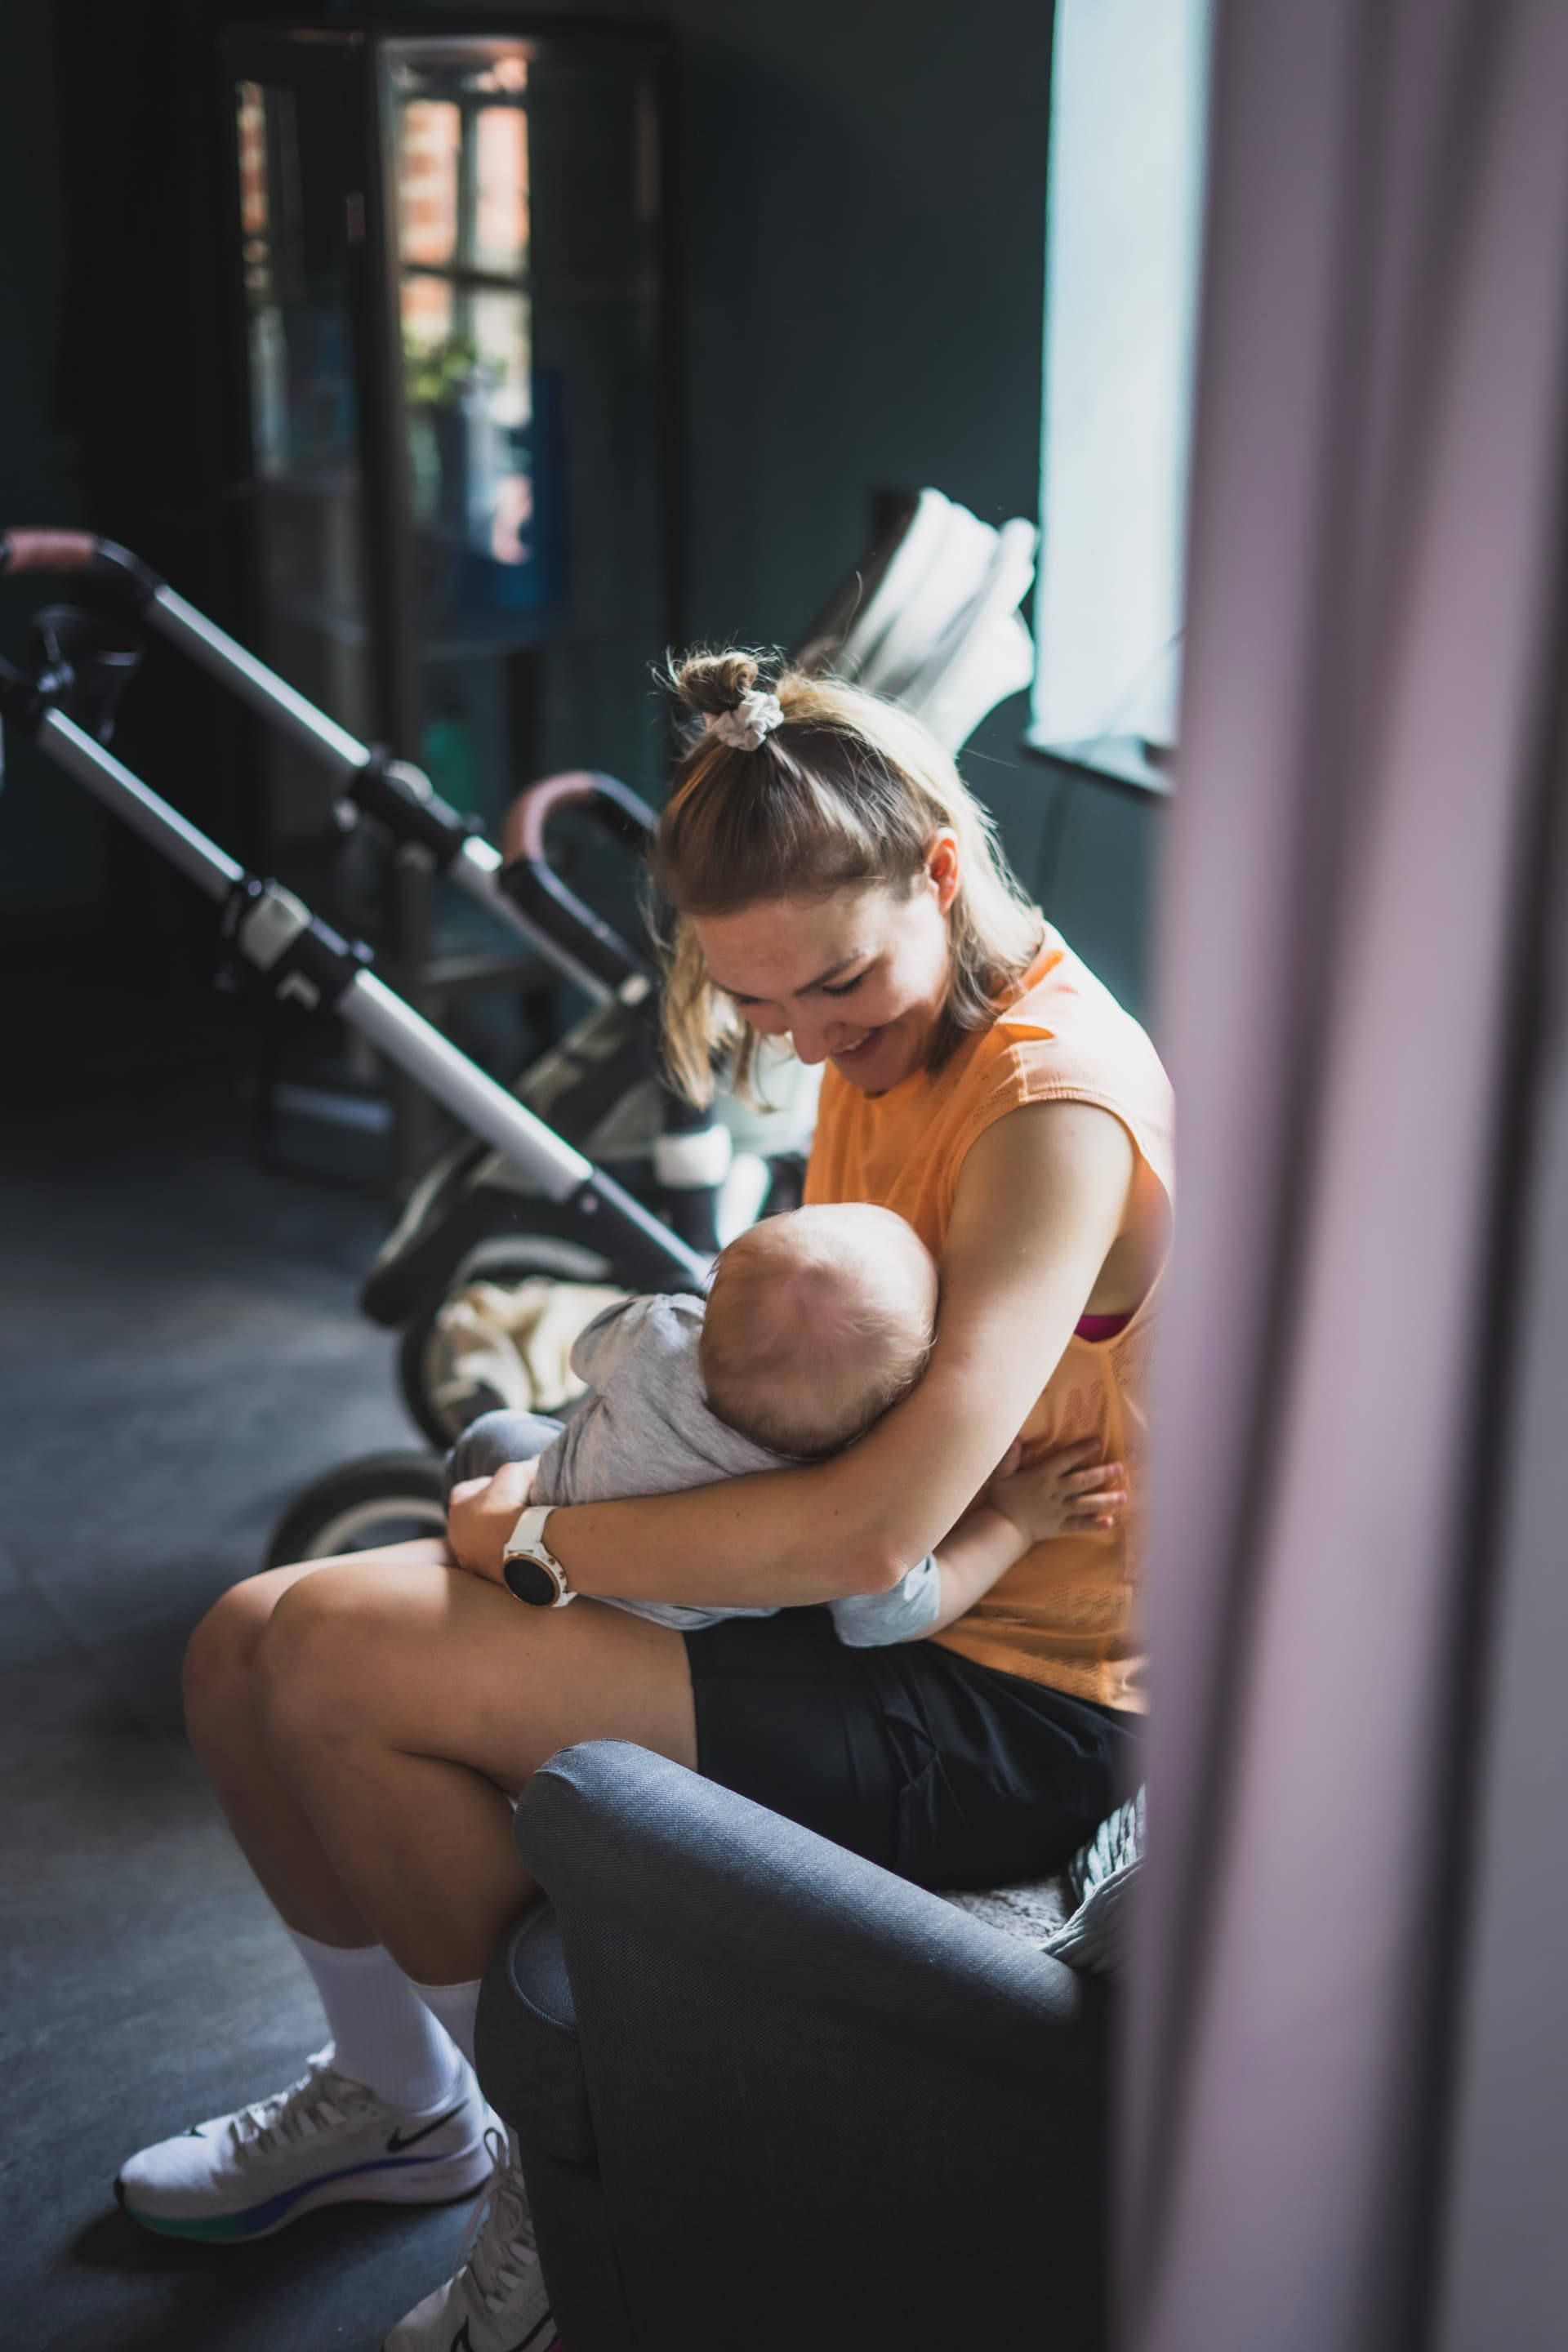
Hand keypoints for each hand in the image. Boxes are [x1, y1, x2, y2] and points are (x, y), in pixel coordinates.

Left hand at [447, 1458, 536, 1583]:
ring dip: (499, 1537)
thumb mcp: (515, 1474)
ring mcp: (468, 1558)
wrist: (522, 1548)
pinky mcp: (483, 1576)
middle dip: (492, 1514)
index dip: (489, 1486)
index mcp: (456, 1507)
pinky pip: (495, 1561)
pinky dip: (507, 1554)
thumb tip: (537, 1462)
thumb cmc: (511, 1508)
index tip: (507, 1487)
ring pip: (483, 1543)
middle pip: (475, 1519)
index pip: (468, 1491)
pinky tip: (525, 1548)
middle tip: (515, 1511)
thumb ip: (522, 1467)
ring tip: (523, 1532)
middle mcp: (456, 1535)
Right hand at [987, 1436, 1125, 1544]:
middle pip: (1082, 1481)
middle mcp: (1055, 1492)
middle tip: (1120, 1468)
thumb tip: (1015, 1439)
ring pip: (1086, 1504)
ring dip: (1106, 1500)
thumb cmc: (1002, 1498)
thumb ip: (1009, 1458)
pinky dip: (1094, 1524)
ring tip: (1123, 1496)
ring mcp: (1059, 1510)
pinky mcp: (1059, 1526)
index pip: (1065, 1461)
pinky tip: (1110, 1523)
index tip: (1098, 1443)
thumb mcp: (1001, 1475)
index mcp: (1043, 1477)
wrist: (1003, 1528)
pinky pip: (1079, 1525)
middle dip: (1102, 1474)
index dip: (1081, 1451)